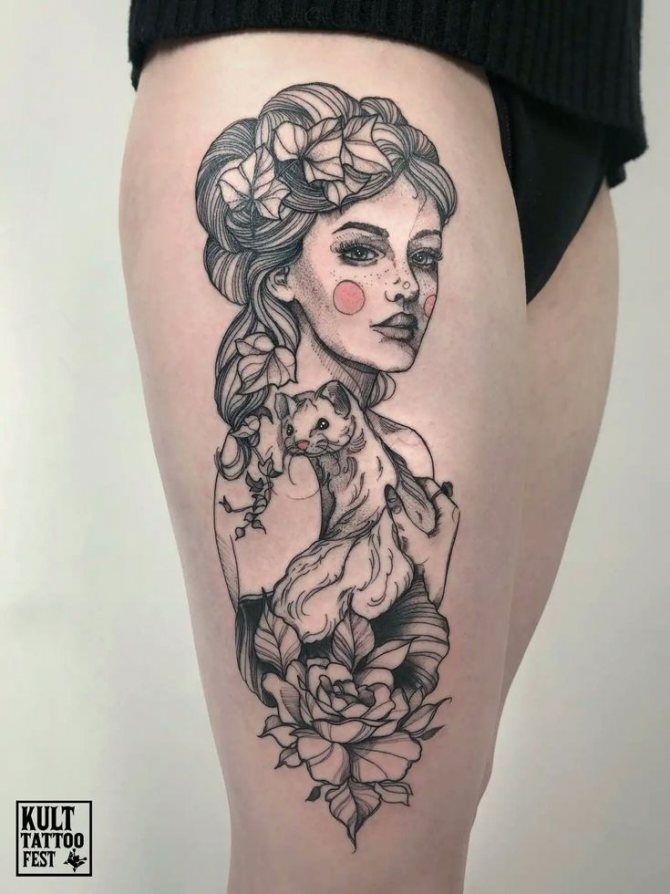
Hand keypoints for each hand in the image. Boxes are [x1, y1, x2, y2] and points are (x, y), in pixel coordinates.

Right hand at [385, 479, 459, 606]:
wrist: (431, 583)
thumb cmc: (424, 560)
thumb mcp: (409, 534)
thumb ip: (398, 511)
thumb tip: (388, 490)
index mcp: (449, 511)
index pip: (429, 484)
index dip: (412, 480)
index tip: (395, 477)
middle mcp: (451, 512)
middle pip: (430, 490)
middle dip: (412, 487)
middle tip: (393, 484)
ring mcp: (447, 520)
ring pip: (429, 500)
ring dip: (414, 497)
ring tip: (396, 495)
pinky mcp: (441, 528)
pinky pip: (429, 509)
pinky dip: (417, 506)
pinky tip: (403, 509)